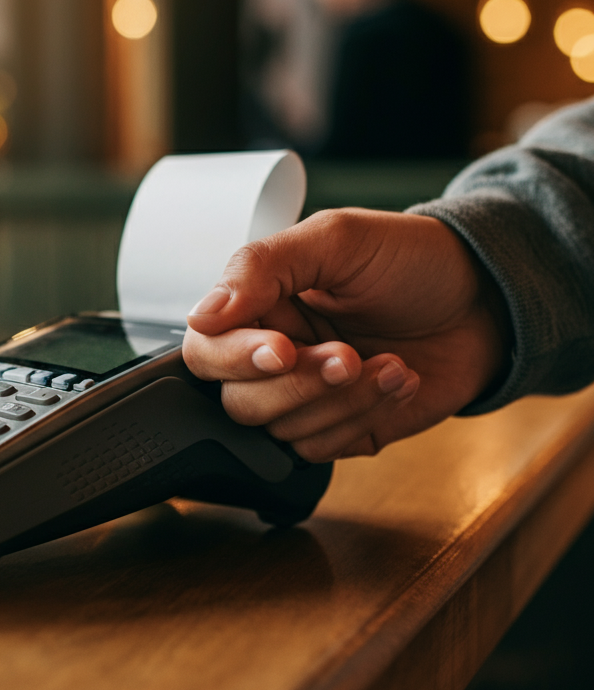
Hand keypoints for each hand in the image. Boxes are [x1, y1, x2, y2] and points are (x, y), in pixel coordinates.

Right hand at [182, 208, 508, 460]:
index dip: (235, 358)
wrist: (487, 298)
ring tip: (388, 362)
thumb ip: (261, 268)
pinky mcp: (341, 429)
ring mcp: (306, 397)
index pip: (206, 350)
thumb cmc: (411, 259)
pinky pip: (324, 450)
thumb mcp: (336, 239)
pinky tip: (397, 379)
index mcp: (257, 307)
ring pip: (283, 430)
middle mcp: (272, 356)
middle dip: (299, 384)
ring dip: (342, 400)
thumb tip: (202, 316)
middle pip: (239, 401)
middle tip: (348, 354)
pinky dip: (365, 417)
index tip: (282, 348)